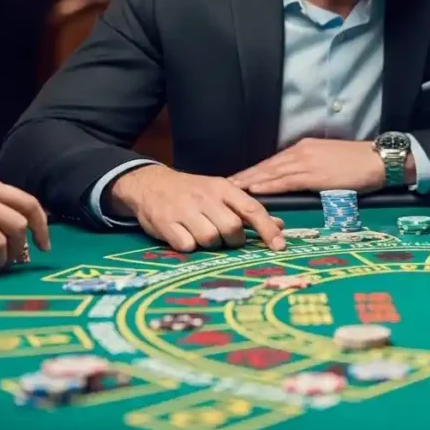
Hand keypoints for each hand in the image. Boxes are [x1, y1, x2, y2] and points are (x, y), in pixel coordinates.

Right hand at [109, 165, 284, 252]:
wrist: (150, 183)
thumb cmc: (193, 192)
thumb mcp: (221, 193)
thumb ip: (248, 210)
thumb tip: (279, 225)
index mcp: (223, 188)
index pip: (252, 209)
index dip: (268, 229)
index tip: (279, 246)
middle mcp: (205, 197)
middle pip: (232, 228)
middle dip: (233, 239)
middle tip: (226, 237)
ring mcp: (184, 210)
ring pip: (210, 239)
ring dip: (210, 244)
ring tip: (202, 234)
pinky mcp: (165, 223)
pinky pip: (187, 246)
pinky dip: (189, 246)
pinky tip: (185, 236)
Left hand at [229, 139, 386, 194]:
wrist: (377, 160)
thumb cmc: (359, 163)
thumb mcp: (330, 162)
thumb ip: (312, 169)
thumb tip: (298, 181)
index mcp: (305, 149)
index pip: (273, 162)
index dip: (254, 171)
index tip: (238, 179)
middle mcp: (301, 152)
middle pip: (266, 166)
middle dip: (245, 176)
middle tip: (224, 185)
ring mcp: (306, 162)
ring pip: (271, 173)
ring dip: (250, 182)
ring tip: (231, 190)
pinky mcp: (313, 175)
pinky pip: (285, 181)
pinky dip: (267, 185)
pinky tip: (254, 191)